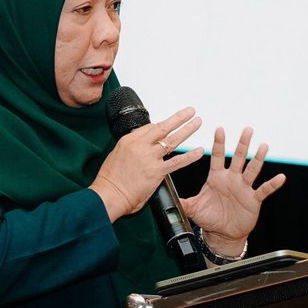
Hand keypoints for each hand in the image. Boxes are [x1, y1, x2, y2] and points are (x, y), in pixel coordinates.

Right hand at [89, 106, 204, 221]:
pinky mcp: (157, 171)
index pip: (150, 127)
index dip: (163, 125)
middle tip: (190, 111)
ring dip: (188, 130)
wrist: (108, 195)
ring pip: (173, 140)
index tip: (170, 122)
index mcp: (129, 140)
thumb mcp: (117, 155)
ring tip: (197, 122)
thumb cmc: (110, 180)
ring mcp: (150, 158)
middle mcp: (141, 146)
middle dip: (179, 117)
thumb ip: (132, 149)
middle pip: (164, 127)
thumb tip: (142, 147)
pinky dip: (190, 156)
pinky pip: (178, 162)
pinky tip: (198, 151)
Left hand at [178, 127, 286, 254]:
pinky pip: (264, 190)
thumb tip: (165, 195)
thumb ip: (182, 200)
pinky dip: (272, 184)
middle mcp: (232, 179)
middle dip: (242, 144)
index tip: (219, 129)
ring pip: (252, 170)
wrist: (223, 234)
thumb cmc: (210, 217)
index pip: (217, 156)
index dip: (219, 143)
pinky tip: (280, 177)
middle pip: (238, 158)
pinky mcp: (253, 199)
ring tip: (263, 147)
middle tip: (247, 130)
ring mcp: (244, 188)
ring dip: (258, 159)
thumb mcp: (193, 208)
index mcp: (217, 177)